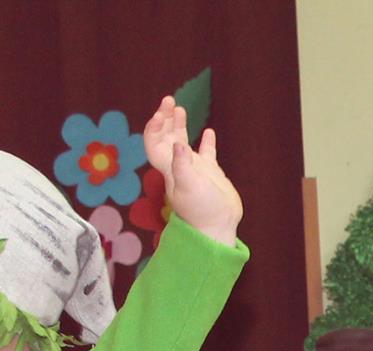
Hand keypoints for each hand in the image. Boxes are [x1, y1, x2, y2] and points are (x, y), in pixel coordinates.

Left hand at [142, 95, 241, 245]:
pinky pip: (206, 153)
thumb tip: (178, 144)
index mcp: (169, 168)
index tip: (161, 113)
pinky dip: (206, 141)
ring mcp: (195, 169)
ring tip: (181, 109)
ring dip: (179, 125)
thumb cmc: (202, 210)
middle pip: (165, 137)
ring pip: (182, 141)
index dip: (153, 127)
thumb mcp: (190, 187)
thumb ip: (182, 165)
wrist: (219, 227)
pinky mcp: (211, 174)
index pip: (154, 142)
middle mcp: (178, 166)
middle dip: (165, 118)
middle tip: (170, 100)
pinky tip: (209, 131)